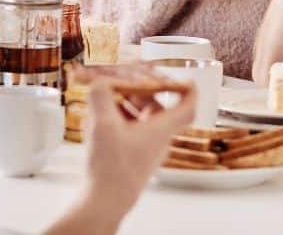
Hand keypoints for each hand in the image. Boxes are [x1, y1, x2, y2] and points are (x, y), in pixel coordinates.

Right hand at [83, 80, 196, 217]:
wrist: (104, 203)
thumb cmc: (112, 169)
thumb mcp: (104, 125)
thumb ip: (101, 97)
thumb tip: (100, 83)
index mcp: (161, 129)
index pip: (187, 106)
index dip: (187, 89)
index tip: (184, 78)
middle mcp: (157, 140)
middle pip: (157, 109)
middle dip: (140, 93)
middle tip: (124, 83)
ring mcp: (144, 151)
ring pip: (140, 122)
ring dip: (125, 107)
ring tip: (104, 100)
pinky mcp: (130, 160)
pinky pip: (127, 135)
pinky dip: (115, 123)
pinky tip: (95, 122)